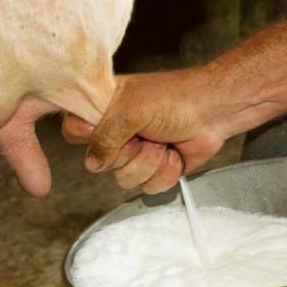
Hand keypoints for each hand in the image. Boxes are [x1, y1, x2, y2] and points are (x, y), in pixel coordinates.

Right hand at [63, 67, 228, 193]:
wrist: (213, 112)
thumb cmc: (175, 99)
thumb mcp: (131, 111)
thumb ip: (105, 137)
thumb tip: (92, 163)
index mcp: (103, 109)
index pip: (73, 130)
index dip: (87, 136)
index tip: (107, 130)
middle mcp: (115, 133)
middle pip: (99, 163)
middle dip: (128, 153)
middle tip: (144, 134)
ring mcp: (134, 153)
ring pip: (124, 179)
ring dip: (149, 163)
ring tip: (163, 142)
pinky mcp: (154, 169)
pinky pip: (148, 187)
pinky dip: (165, 173)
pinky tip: (174, 154)